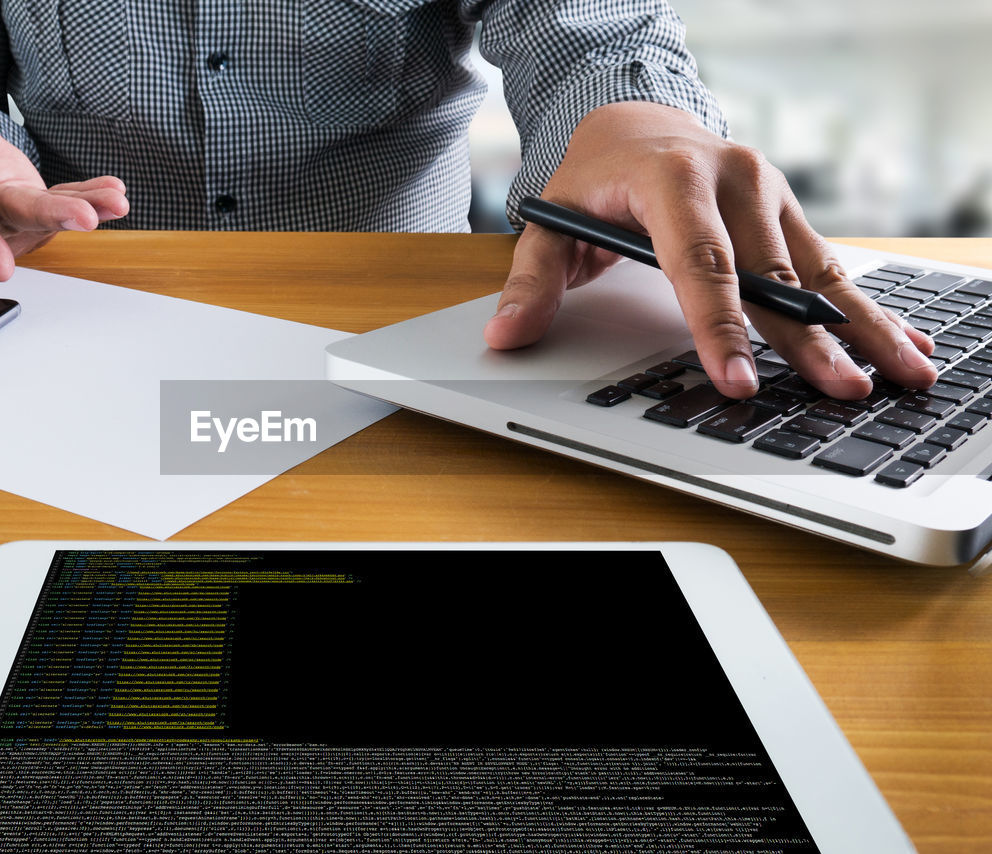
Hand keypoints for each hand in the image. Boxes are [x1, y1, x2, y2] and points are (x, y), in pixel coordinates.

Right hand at [0, 75, 128, 280]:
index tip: (0, 267)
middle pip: (10, 224)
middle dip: (48, 220)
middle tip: (83, 221)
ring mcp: (4, 216)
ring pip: (43, 220)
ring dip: (81, 210)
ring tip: (112, 202)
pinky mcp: (31, 207)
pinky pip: (63, 205)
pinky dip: (91, 199)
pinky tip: (115, 195)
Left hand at [484, 102, 937, 399]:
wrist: (635, 123)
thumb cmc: (594, 180)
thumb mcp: (549, 222)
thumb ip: (532, 281)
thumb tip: (506, 335)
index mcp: (671, 179)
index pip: (699, 264)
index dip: (719, 327)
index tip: (738, 379)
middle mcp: (732, 177)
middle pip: (772, 274)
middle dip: (808, 339)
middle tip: (841, 390)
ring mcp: (769, 189)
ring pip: (816, 269)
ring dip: (859, 325)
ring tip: (899, 373)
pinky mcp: (787, 208)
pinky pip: (827, 263)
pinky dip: (862, 305)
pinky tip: (898, 341)